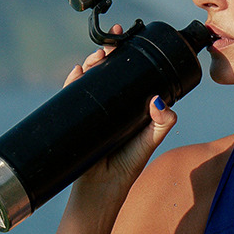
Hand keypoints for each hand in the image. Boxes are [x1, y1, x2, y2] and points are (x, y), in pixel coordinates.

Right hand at [64, 25, 176, 196]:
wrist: (98, 193)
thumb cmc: (126, 169)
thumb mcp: (148, 143)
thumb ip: (160, 124)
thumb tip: (160, 101)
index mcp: (131, 108)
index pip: (131, 76)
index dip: (130, 58)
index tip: (130, 40)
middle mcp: (113, 107)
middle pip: (109, 73)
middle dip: (109, 55)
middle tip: (112, 44)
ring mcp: (94, 112)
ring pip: (91, 81)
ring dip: (92, 63)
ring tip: (98, 55)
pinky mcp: (77, 120)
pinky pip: (72, 96)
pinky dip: (73, 81)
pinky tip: (78, 71)